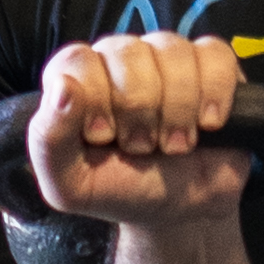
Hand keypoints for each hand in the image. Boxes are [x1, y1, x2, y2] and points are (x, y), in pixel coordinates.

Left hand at [25, 29, 248, 228]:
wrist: (179, 213)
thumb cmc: (122, 191)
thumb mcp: (70, 185)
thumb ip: (48, 140)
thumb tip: (63, 88)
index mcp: (80, 81)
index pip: (78, 60)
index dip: (94, 97)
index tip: (104, 136)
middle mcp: (120, 60)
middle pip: (127, 52)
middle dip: (138, 111)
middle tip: (142, 148)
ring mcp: (167, 58)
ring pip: (171, 51)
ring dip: (177, 109)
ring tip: (176, 145)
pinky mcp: (211, 66)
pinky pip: (214, 55)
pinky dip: (214, 93)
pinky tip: (208, 124)